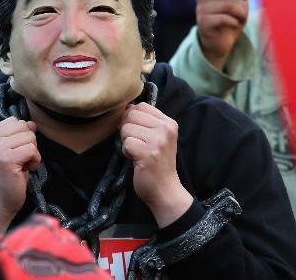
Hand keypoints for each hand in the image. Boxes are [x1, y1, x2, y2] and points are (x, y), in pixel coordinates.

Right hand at [0, 116, 39, 234]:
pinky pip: (32, 150)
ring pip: (29, 137)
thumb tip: (32, 123)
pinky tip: (27, 169)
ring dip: (32, 152)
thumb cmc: (5, 178)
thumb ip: (18, 135)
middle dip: (28, 143)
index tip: (15, 153)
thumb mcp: (9, 151)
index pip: (13, 121)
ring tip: (22, 165)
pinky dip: (36, 160)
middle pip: (23, 126)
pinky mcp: (7, 160)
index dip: (21, 136)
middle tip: (20, 160)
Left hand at [120, 103, 192, 227]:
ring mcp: (158, 141)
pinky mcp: (148, 153)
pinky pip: (126, 143)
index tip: (139, 134)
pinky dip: (126, 152)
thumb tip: (126, 107)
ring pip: (126, 129)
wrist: (165, 190)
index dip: (133, 118)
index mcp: (169, 123)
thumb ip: (145, 122)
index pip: (141, 106)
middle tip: (138, 145)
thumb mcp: (158, 137)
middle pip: (131, 115)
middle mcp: (166, 129)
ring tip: (138, 153)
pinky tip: (136, 160)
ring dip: (127, 142)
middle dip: (128, 129)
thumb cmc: (157, 163)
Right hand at [196, 0, 249, 70]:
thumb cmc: (230, 19)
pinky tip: (234, 24)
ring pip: (227, 4)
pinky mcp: (203, 23)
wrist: (221, 43)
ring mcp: (201, 10)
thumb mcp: (236, 2)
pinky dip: (235, 21)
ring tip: (242, 16)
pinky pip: (224, 18)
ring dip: (240, 11)